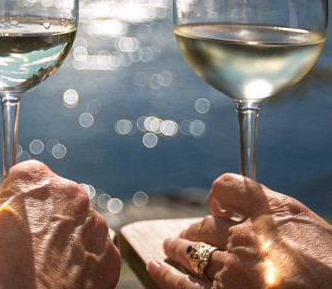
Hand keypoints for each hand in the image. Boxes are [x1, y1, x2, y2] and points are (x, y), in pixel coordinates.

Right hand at [0, 160, 119, 288]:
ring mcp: (93, 224)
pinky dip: (80, 261)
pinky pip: (93, 249)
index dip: (15, 198)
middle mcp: (68, 193)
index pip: (25, 176)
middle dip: (42, 215)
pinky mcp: (110, 255)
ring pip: (76, 222)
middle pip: (55, 196)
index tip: (8, 218)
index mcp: (32, 180)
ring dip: (63, 237)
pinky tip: (61, 279)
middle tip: (24, 246)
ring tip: (44, 266)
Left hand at [148, 173, 331, 287]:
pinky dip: (167, 275)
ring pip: (193, 251)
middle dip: (194, 229)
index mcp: (273, 213)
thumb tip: (252, 214)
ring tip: (171, 247)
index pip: (231, 186)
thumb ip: (279, 218)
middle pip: (207, 225)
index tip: (217, 202)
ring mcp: (234, 269)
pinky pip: (185, 284)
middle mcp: (248, 236)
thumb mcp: (310, 229)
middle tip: (186, 233)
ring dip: (178, 248)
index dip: (220, 193)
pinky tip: (155, 267)